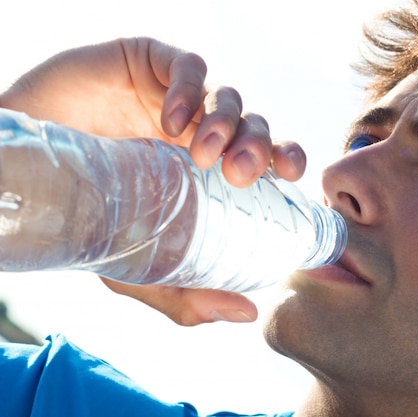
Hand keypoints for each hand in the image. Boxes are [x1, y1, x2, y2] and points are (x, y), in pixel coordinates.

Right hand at [0, 37, 306, 323]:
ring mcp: (181, 97)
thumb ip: (186, 291)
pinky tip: (170, 120)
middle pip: (255, 126)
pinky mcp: (152, 63)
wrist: (25, 165)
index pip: (268, 158)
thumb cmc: (91, 212)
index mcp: (213, 169)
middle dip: (259, 145)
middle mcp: (205, 131)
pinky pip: (188, 68)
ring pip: (228, 96)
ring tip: (201, 153)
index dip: (287, 160)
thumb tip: (247, 314)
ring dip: (225, 123)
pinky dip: (189, 90)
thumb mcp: (138, 262)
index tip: (292, 178)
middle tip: (242, 173)